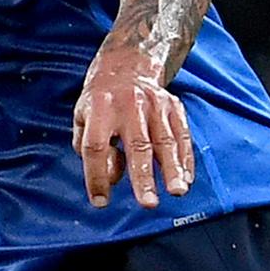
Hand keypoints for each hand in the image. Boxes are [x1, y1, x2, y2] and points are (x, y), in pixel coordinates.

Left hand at [73, 41, 196, 208]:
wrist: (127, 67)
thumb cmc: (100, 102)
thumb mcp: (83, 119)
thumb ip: (89, 149)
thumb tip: (113, 178)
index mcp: (99, 107)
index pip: (96, 146)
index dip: (97, 175)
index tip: (100, 202)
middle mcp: (129, 105)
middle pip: (137, 145)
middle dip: (143, 177)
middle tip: (148, 203)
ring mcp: (155, 104)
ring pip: (166, 140)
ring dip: (172, 169)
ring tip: (177, 191)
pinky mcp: (174, 106)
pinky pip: (182, 135)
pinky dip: (185, 159)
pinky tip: (186, 179)